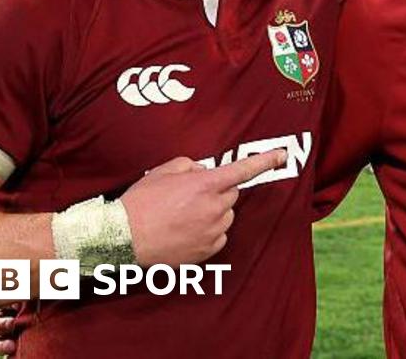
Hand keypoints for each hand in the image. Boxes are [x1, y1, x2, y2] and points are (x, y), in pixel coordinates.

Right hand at [121, 150, 287, 265]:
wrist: (122, 239)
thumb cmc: (140, 202)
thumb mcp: (162, 171)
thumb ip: (189, 165)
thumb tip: (203, 171)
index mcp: (205, 184)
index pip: (243, 169)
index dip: (265, 161)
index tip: (282, 155)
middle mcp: (214, 208)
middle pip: (231, 193)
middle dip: (217, 191)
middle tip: (189, 196)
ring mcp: (213, 231)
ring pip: (226, 215)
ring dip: (213, 212)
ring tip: (182, 216)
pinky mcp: (208, 250)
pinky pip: (219, 235)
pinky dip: (208, 231)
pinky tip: (185, 231)